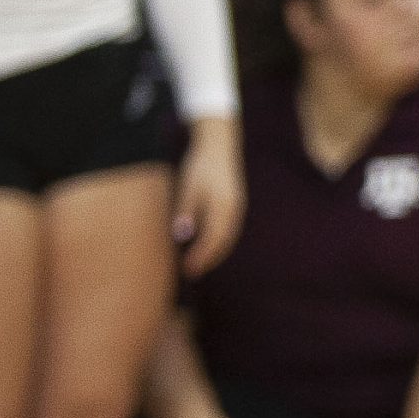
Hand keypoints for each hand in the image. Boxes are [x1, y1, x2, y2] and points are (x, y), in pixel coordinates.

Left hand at [174, 116, 246, 276]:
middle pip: (223, 242)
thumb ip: (186, 211)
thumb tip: (182, 236)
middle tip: (191, 272)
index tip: (188, 269)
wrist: (219, 145)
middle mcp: (233, 210)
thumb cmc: (200, 165)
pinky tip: (208, 244)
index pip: (213, 239)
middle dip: (208, 259)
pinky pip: (228, 229)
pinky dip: (218, 241)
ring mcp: (236, 207)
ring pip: (227, 237)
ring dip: (214, 252)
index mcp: (223, 207)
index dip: (201, 256)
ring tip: (199, 263)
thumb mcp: (188, 187)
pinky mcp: (234, 204)